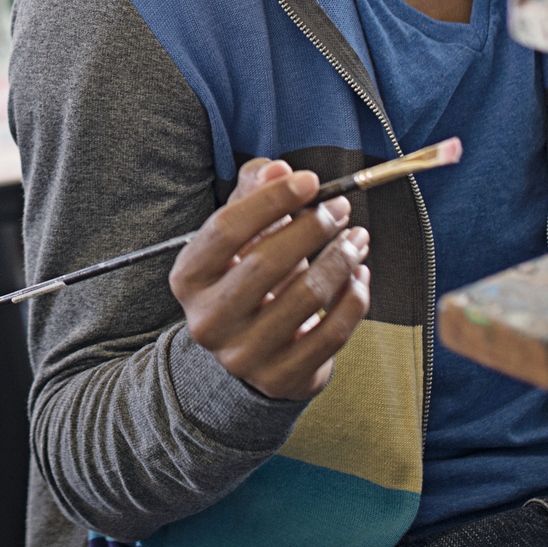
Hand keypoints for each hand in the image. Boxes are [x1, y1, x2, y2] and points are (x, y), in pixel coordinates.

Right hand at [169, 158, 371, 400]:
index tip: (310, 179)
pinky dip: (354, 298)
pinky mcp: (281, 378)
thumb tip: (279, 168)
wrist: (250, 353)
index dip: (270, 200)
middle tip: (340, 208)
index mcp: (188, 278)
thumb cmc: (246, 280)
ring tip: (356, 238)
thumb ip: (253, 195)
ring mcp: (242, 355)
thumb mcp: (240, 237)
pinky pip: (331, 333)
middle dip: (312, 227)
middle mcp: (207, 320)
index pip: (226, 229)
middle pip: (266, 261)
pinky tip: (360, 275)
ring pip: (306, 296)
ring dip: (341, 259)